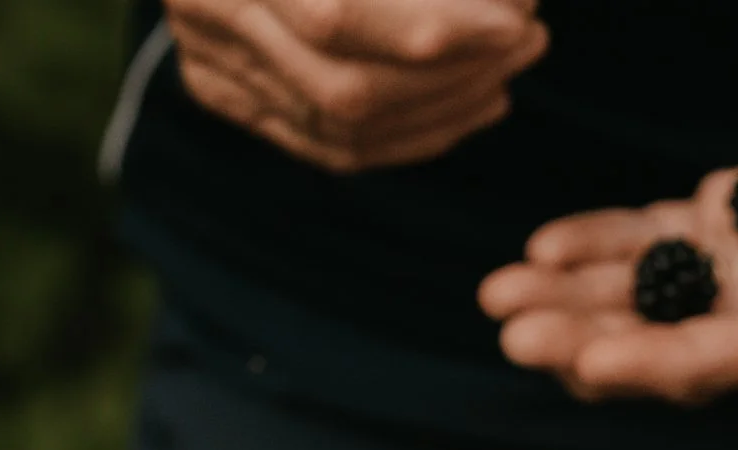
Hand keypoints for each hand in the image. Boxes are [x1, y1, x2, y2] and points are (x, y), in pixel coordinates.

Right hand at [168, 0, 547, 172]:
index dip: (441, 28)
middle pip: (346, 88)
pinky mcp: (225, 93)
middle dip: (455, 74)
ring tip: (510, 66)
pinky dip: (413, 133)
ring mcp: (210, 63)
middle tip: (530, 38)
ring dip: (445, 106)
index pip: (337, 17)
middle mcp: (208, 12)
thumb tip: (514, 0)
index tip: (518, 16)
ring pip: (344, 128)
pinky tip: (472, 102)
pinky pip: (331, 147)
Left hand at [479, 21, 737, 402]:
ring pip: (662, 309)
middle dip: (599, 346)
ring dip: (580, 310)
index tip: (595, 364)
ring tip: (497, 300)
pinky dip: (602, 254)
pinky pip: (663, 253)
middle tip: (513, 333)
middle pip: (690, 349)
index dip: (675, 364)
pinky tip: (539, 251)